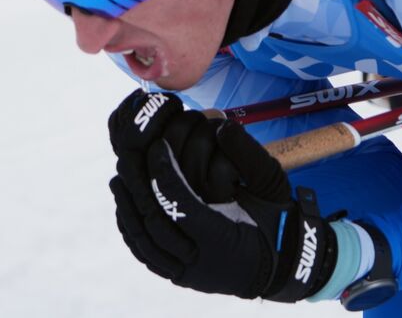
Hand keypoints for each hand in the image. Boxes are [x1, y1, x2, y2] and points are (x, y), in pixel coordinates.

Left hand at [107, 89, 336, 300]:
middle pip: (155, 223)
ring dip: (128, 208)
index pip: (181, 206)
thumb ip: (249, 156)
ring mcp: (186, 273)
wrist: (282, 262)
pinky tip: (126, 205)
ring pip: (144, 242)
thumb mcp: (272, 185)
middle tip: (128, 157)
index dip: (165, 173)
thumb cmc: (279, 218)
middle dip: (139, 188)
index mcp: (223, 239)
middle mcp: (200, 262)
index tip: (157, 145)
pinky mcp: (178, 276)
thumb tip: (222, 126)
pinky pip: (146, 253)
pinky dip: (132, 228)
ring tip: (119, 178)